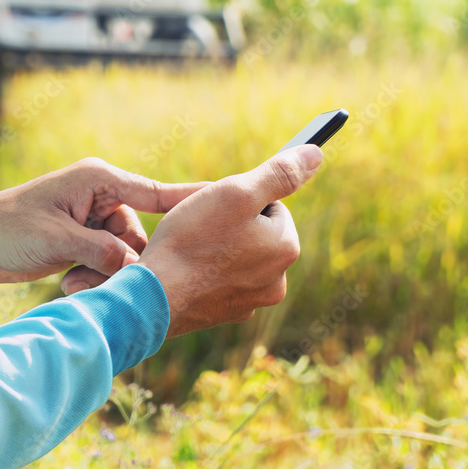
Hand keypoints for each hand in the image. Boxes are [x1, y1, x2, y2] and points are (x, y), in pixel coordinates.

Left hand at [0, 158, 207, 288]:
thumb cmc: (7, 229)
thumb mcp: (56, 239)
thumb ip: (101, 252)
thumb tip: (138, 271)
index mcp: (99, 180)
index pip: (158, 192)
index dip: (192, 202)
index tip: (227, 206)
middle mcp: (102, 196)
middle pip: (143, 233)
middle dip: (129, 260)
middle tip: (101, 277)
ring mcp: (95, 219)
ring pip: (127, 253)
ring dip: (108, 272)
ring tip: (73, 280)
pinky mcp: (86, 240)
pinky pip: (110, 261)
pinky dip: (97, 275)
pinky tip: (71, 281)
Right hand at [138, 144, 322, 336]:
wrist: (153, 298)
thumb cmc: (192, 241)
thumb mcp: (237, 193)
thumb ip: (279, 173)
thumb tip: (314, 154)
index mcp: (286, 249)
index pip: (272, 206)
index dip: (241, 200)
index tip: (217, 208)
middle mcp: (277, 281)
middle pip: (257, 233)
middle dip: (231, 224)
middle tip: (200, 228)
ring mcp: (251, 302)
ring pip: (238, 256)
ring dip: (218, 248)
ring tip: (191, 249)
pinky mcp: (225, 314)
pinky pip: (220, 280)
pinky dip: (206, 271)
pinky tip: (186, 269)